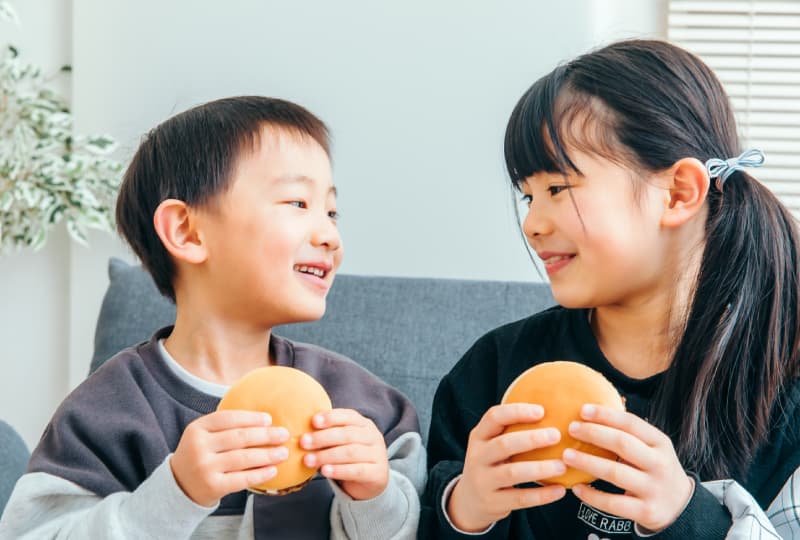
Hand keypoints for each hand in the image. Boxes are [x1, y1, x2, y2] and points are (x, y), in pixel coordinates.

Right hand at [170, 410, 289, 506]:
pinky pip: (242, 479)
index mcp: (197, 429)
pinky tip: (273, 470)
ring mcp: (204, 468)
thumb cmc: (201, 455)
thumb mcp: (204, 435)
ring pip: (243, 458)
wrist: (180, 485)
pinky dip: (260, 474)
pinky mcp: (212, 487)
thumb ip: (226, 426)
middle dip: (266, 435)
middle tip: (284, 435)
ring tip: (283, 453)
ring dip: (267, 455)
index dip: (251, 418)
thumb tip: (265, 419)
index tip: (269, 419)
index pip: (228, 418)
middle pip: (239, 438)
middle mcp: (198, 447)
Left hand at [300, 408, 388, 499]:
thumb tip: (302, 432)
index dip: (331, 417)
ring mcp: (377, 455)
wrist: (373, 481)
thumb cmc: (351, 457)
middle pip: (348, 434)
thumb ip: (329, 434)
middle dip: (323, 437)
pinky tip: (325, 471)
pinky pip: (357, 471)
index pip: (349, 416)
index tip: (313, 421)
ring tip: (308, 460)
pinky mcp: (377, 473)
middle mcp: (373, 437)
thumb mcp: (343, 442)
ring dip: (326, 456)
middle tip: (303, 442)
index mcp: (364, 424)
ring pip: (351, 452)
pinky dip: (339, 470)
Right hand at [448, 403, 566, 532]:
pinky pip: (520, 498)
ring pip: (512, 473)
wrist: (469, 500)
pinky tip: (559, 490)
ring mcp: (483, 481)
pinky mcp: (492, 502)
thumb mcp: (490, 444)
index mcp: (478, 436)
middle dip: (531, 439)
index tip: (541, 411)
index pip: (493, 417)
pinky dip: (541, 495)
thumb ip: (510, 430)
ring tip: (562, 466)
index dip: (517, 412)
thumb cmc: (491, 464)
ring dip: (540, 468)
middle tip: (556, 435)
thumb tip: (551, 409)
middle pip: (503, 444)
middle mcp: (477, 456)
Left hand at [564, 404, 693, 532]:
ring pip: (615, 473)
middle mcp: (660, 464)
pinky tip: (576, 488)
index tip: (582, 410)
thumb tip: (592, 410)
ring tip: (566, 455)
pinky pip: (614, 503)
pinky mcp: (646, 512)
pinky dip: (592, 495)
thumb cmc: (655, 468)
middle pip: (623, 444)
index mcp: (660, 443)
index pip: (631, 423)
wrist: (680, 506)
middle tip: (571, 428)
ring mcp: (654, 489)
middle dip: (594, 434)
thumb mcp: (652, 447)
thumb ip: (629, 433)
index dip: (606, 415)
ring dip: (587, 462)